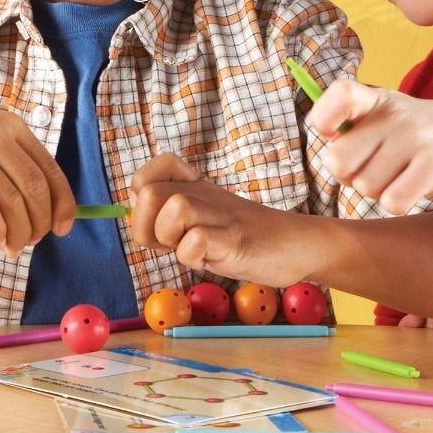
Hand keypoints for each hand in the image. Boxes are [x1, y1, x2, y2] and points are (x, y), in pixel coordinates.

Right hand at [0, 111, 75, 256]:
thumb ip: (19, 174)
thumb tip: (57, 215)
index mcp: (10, 126)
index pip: (49, 169)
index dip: (62, 203)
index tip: (63, 228)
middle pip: (33, 187)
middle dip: (39, 222)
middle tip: (33, 242)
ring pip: (10, 201)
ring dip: (18, 232)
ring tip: (13, 247)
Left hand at [127, 154, 311, 286]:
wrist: (297, 244)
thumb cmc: (247, 237)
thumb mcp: (206, 219)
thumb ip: (173, 216)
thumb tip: (136, 217)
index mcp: (194, 187)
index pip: (148, 172)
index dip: (140, 197)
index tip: (157, 219)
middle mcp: (204, 195)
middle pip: (149, 192)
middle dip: (146, 226)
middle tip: (169, 243)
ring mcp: (221, 216)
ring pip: (173, 209)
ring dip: (171, 238)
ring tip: (192, 250)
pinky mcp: (235, 240)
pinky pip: (197, 242)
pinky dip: (194, 257)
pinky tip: (211, 260)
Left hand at [308, 79, 432, 213]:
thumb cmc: (431, 136)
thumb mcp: (395, 116)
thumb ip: (359, 127)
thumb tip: (328, 150)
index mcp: (379, 100)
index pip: (338, 95)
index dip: (324, 120)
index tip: (334, 135)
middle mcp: (394, 116)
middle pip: (337, 161)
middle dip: (351, 176)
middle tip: (376, 171)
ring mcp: (414, 139)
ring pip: (364, 187)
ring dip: (380, 192)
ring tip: (404, 176)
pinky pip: (392, 202)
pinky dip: (399, 204)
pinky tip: (416, 190)